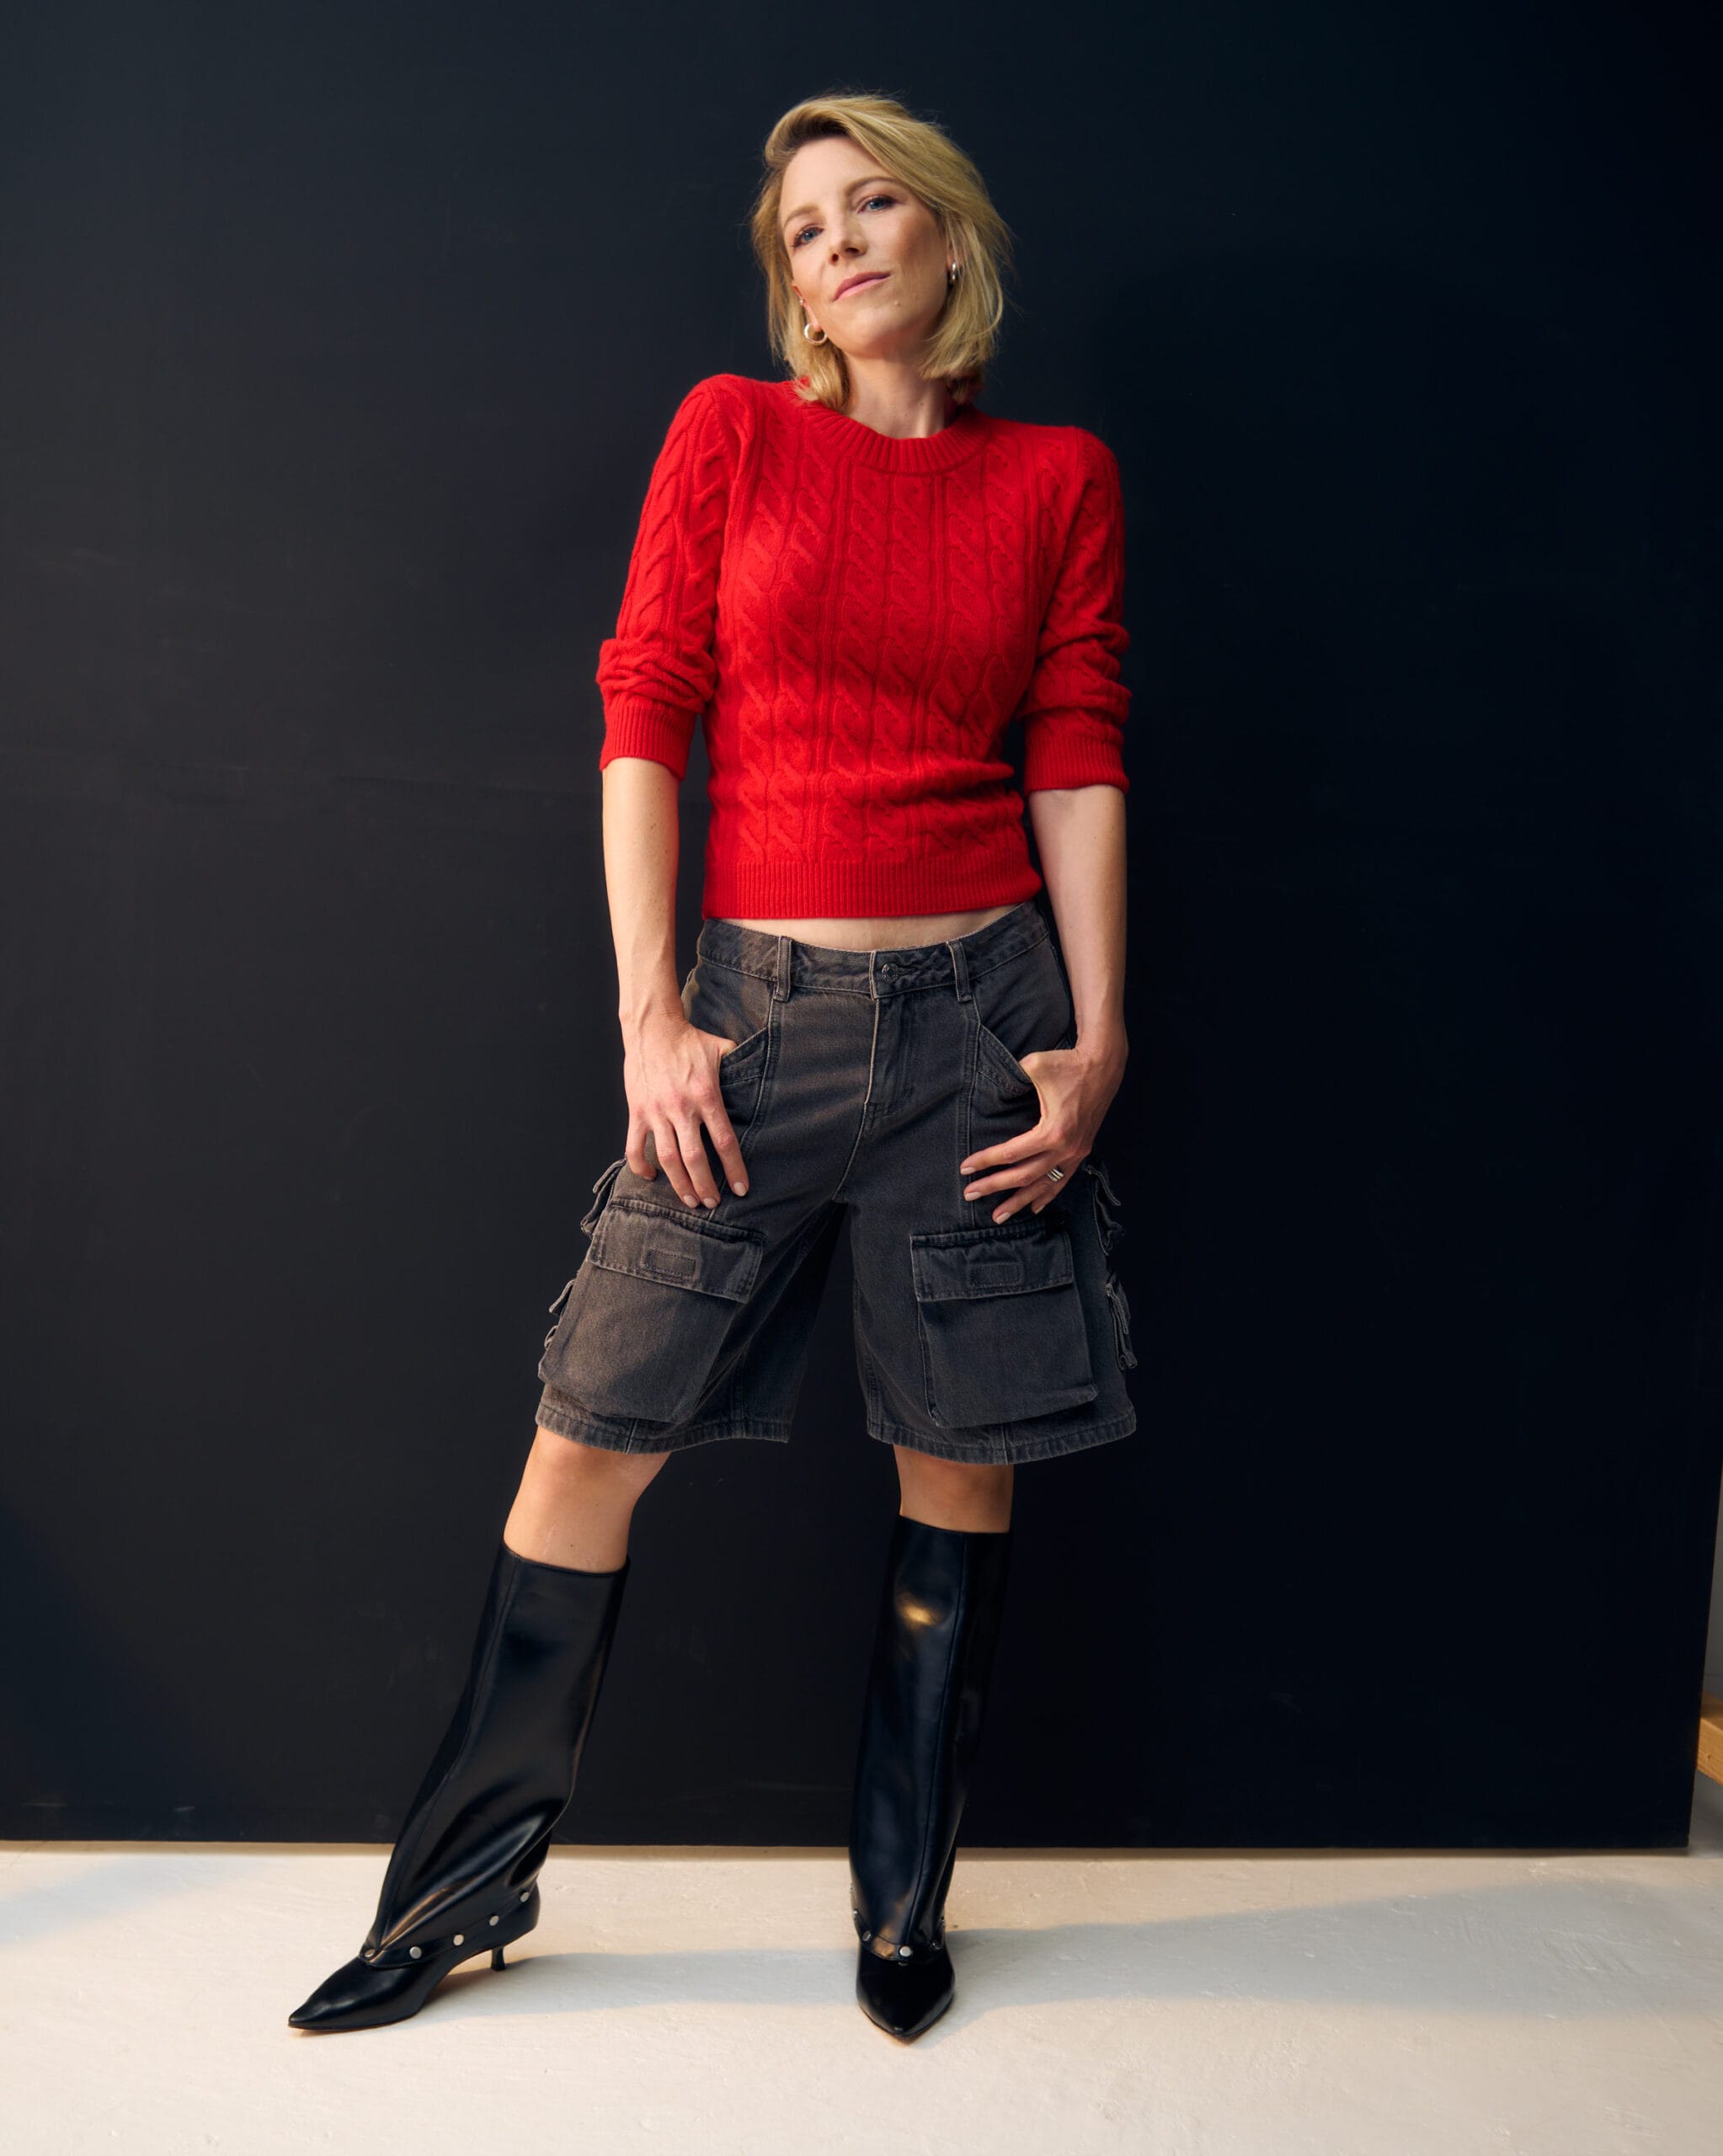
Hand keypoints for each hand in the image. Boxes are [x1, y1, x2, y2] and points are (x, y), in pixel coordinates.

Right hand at [622, 1010, 749, 1208]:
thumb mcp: (723, 1050)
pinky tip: (652, 1177)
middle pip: (695, 1158)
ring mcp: (656, 1111)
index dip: (733, 1169)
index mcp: (706, 1096)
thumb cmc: (690, 1041)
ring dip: (679, 1184)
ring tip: (690, 1200)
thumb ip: (742, 1068)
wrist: (652, 1028)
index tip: (741, 1189)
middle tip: (713, 1203)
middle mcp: (681, 1108)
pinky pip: (635, 1147)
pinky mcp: (637, 1111)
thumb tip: (766, 1078)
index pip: (724, 1142)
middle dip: (705, 1186)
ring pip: (667, 1158)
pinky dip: (641, 1166)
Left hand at [957, 1037, 1126, 1222]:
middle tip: (969, 1194)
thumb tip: (989, 1088)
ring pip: (1043, 1185)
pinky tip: (1035, 1208)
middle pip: (1024, 1176)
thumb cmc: (1066, 1063)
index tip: (965, 1168)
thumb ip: (1010, 1078)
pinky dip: (1047, 1195)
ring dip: (1020, 1201)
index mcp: (1053, 1132)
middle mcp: (1065, 1148)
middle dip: (994, 1186)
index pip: (1011, 1153)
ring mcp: (1075, 1152)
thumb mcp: (1033, 1066)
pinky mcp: (1081, 1150)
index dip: (986, 1161)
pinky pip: (1062, 1180)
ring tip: (998, 1215)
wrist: (1103, 1064)